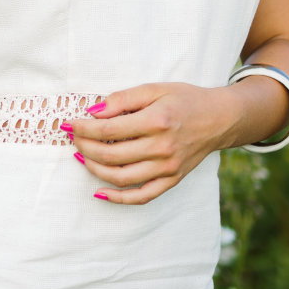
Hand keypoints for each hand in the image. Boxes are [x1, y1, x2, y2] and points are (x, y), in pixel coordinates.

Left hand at [64, 82, 232, 204]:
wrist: (219, 118)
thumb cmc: (185, 100)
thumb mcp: (154, 89)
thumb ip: (123, 99)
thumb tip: (93, 112)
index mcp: (157, 121)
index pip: (109, 129)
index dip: (84, 128)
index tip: (69, 124)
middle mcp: (162, 147)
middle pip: (111, 154)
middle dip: (84, 147)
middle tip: (73, 139)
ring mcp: (168, 167)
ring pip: (121, 177)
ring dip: (94, 169)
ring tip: (81, 157)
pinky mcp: (172, 180)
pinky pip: (142, 196)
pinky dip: (118, 198)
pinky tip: (99, 191)